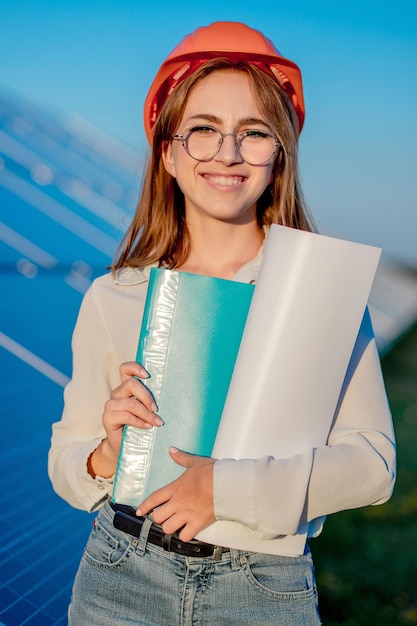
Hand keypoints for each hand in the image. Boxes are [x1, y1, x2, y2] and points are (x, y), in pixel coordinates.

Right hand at [89, 361, 161, 477]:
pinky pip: (125, 416)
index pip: (125, 369)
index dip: (135, 368)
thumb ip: (153, 400)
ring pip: (130, 403)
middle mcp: (117, 393)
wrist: (123, 445)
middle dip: (147, 396)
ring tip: (157, 422)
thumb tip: (176, 394)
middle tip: (157, 408)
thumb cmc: (140, 425)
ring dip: (146, 413)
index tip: (148, 375)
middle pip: (130, 384)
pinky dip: (139, 421)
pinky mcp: (107, 417)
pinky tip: (147, 426)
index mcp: (126, 387)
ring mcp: (111, 405)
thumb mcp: (147, 410)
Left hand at [137, 447, 215, 541]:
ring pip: (168, 528)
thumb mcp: (195, 462)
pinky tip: (188, 531)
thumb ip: (181, 458)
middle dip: (159, 518)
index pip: (154, 498)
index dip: (145, 506)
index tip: (140, 512)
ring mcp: (187, 515)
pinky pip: (185, 536)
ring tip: (175, 524)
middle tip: (164, 516)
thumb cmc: (212, 473)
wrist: (227, 484)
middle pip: (157, 517)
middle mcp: (178, 503)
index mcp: (175, 488)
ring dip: (170, 527)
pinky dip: (185, 535)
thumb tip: (172, 450)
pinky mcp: (198, 524)